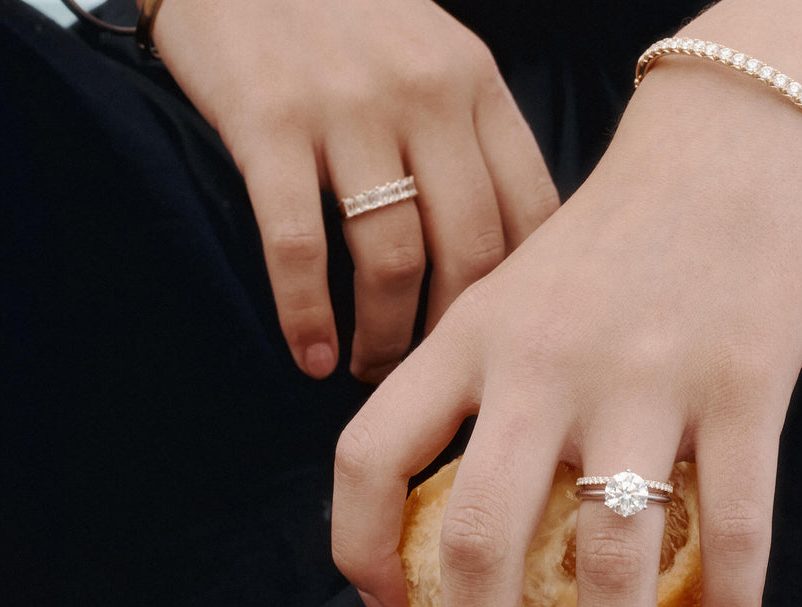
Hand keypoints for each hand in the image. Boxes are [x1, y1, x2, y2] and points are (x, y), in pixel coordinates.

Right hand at [152, 0, 558, 381]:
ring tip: (368, 370)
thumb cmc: (346, 16)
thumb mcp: (435, 54)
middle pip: (470, 249)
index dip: (522, 294)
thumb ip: (472, 135)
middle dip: (453, 333)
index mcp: (477, 84)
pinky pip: (299, 243)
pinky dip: (306, 314)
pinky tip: (311, 355)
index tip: (498, 338)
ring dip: (383, 338)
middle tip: (431, 375)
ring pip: (391, 258)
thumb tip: (505, 249)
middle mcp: (425, 96)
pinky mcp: (268, 122)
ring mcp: (347, 109)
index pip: (532, 211)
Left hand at [332, 62, 801, 606]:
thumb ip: (481, 376)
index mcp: (470, 333)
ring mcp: (644, 376)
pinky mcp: (747, 384)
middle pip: (476, 534)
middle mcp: (541, 361)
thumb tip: (454, 494)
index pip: (369, 453)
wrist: (734, 141)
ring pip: (611, 556)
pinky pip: (733, 526)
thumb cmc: (617, 229)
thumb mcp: (517, 284)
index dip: (356, 549)